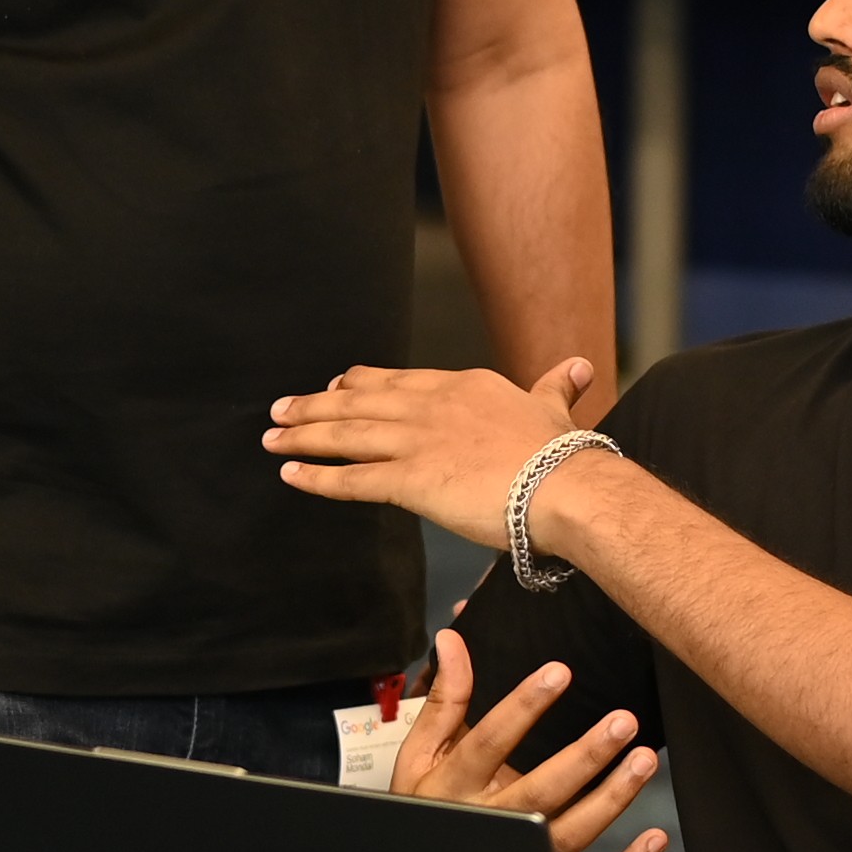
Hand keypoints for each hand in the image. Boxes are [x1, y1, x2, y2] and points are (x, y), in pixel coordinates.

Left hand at [265, 357, 597, 542]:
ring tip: (272, 435)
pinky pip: (352, 479)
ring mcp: (417, 441)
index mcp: (463, 386)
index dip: (360, 383)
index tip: (336, 384)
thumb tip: (578, 366)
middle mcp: (431, 406)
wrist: (567, 485)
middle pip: (359, 402)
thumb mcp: (555, 407)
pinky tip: (290, 474)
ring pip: (347, 435)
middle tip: (281, 408)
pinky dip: (317, 477)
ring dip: (304, 434)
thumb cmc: (564, 455)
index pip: (398, 381)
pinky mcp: (411, 480)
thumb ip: (556, 387)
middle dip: (316, 405)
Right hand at [391, 629, 666, 851]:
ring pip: (572, 834)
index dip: (524, 706)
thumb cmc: (424, 807)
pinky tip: (653, 839)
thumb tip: (454, 641)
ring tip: (643, 761)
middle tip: (622, 722)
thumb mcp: (420, 753)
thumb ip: (445, 698)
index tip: (559, 673)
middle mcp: (491, 823)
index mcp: (455, 784)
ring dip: (613, 799)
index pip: (490, 741)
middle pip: (542, 790)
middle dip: (586, 756)